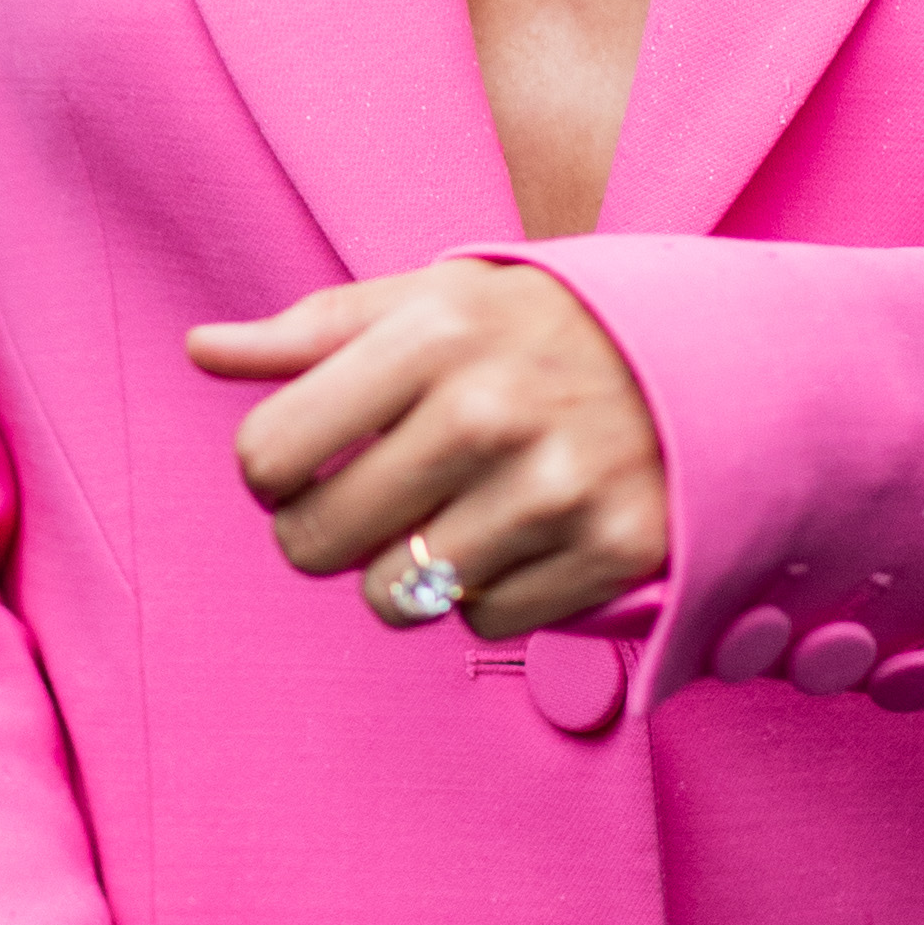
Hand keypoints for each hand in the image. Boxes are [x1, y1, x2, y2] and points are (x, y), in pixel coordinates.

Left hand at [190, 260, 664, 633]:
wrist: (721, 353)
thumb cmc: (545, 327)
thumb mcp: (435, 301)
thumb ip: (315, 330)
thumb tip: (202, 350)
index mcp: (429, 334)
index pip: (267, 456)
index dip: (272, 474)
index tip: (306, 465)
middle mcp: (488, 410)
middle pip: (316, 543)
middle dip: (324, 536)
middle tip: (368, 508)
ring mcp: (554, 487)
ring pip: (399, 597)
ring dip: (409, 574)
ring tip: (450, 520)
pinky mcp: (611, 552)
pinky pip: (486, 623)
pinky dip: (491, 595)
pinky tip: (523, 538)